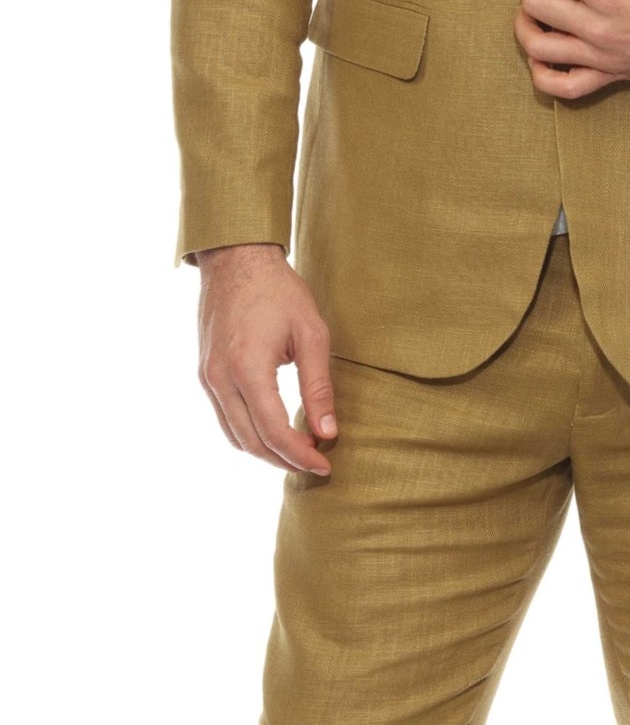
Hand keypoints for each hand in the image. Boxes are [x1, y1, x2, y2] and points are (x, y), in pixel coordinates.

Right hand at [195, 243, 336, 476]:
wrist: (237, 259)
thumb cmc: (278, 291)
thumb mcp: (310, 333)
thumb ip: (318, 386)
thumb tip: (328, 432)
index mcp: (247, 369)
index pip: (274, 432)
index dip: (301, 455)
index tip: (326, 464)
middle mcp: (220, 380)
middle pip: (251, 443)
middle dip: (284, 460)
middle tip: (316, 462)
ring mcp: (208, 378)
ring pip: (234, 436)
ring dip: (265, 451)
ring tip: (299, 451)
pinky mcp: (205, 373)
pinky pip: (225, 417)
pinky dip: (249, 433)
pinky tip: (275, 429)